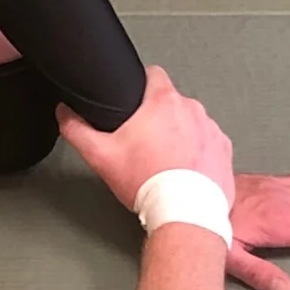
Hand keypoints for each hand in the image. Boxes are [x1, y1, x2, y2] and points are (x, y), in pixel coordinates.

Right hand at [57, 64, 232, 210]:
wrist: (184, 215)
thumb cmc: (148, 184)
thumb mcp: (100, 156)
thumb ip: (77, 128)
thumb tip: (65, 112)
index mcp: (163, 102)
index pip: (152, 73)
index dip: (139, 84)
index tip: (134, 101)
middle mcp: (192, 110)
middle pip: (171, 102)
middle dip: (158, 117)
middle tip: (143, 142)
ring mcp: (212, 130)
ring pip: (190, 122)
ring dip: (179, 134)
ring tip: (164, 160)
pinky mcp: (224, 151)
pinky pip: (208, 143)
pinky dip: (197, 153)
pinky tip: (183, 170)